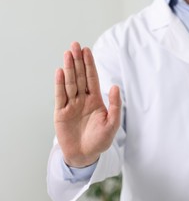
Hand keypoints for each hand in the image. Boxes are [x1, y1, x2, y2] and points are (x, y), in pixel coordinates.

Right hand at [54, 42, 120, 167]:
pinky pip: (60, 96)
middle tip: (75, 45)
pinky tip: (60, 71)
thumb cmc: (100, 140)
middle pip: (80, 77)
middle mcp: (82, 99)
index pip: (92, 78)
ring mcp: (71, 105)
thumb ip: (115, 105)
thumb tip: (115, 86)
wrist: (85, 155)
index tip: (87, 50)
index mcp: (95, 100)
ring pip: (70, 83)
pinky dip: (60, 84)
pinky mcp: (60, 113)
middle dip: (78, 61)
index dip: (90, 64)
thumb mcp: (112, 123)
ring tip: (68, 53)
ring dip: (69, 68)